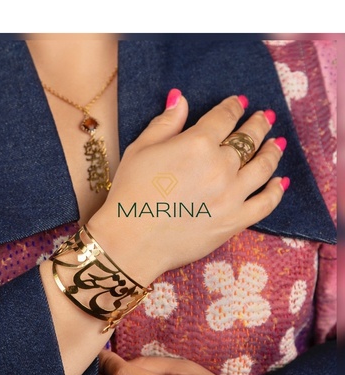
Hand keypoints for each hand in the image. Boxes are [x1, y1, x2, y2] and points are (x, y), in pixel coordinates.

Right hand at [87, 92, 286, 284]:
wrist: (131, 240)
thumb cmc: (129, 194)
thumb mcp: (139, 150)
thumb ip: (165, 123)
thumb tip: (180, 98)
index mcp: (197, 143)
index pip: (224, 117)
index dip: (233, 107)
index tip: (239, 103)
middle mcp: (221, 165)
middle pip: (248, 139)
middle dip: (257, 124)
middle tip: (264, 118)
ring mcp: (232, 194)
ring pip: (263, 167)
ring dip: (272, 151)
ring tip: (276, 143)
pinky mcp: (235, 221)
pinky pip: (265, 203)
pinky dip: (276, 191)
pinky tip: (279, 182)